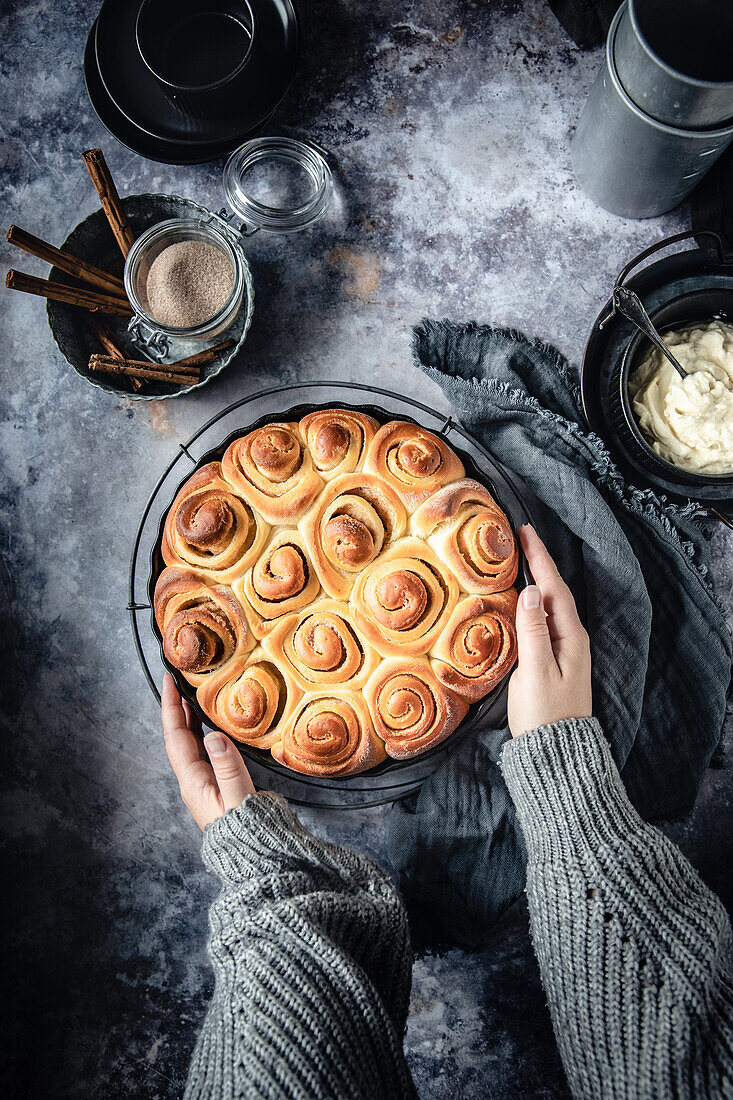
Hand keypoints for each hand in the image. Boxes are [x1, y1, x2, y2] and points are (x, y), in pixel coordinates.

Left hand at [162, 672, 254, 829]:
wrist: (257, 858)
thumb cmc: (249, 832)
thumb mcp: (239, 799)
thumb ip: (228, 768)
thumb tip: (213, 735)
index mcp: (194, 783)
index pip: (176, 738)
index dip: (171, 708)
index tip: (169, 682)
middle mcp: (194, 782)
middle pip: (178, 739)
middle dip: (176, 710)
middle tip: (178, 683)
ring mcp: (204, 785)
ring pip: (190, 745)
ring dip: (188, 720)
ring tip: (191, 697)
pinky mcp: (216, 787)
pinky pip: (203, 753)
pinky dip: (202, 733)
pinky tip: (210, 726)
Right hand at [507, 525, 591, 738]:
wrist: (557, 754)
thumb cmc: (544, 716)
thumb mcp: (535, 672)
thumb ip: (533, 631)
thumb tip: (532, 591)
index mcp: (570, 637)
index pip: (554, 588)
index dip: (540, 558)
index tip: (526, 531)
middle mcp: (571, 640)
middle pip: (554, 592)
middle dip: (538, 563)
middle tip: (520, 537)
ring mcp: (564, 651)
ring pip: (549, 606)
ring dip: (536, 581)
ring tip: (519, 559)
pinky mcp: (553, 662)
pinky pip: (543, 621)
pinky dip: (532, 603)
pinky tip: (522, 601)